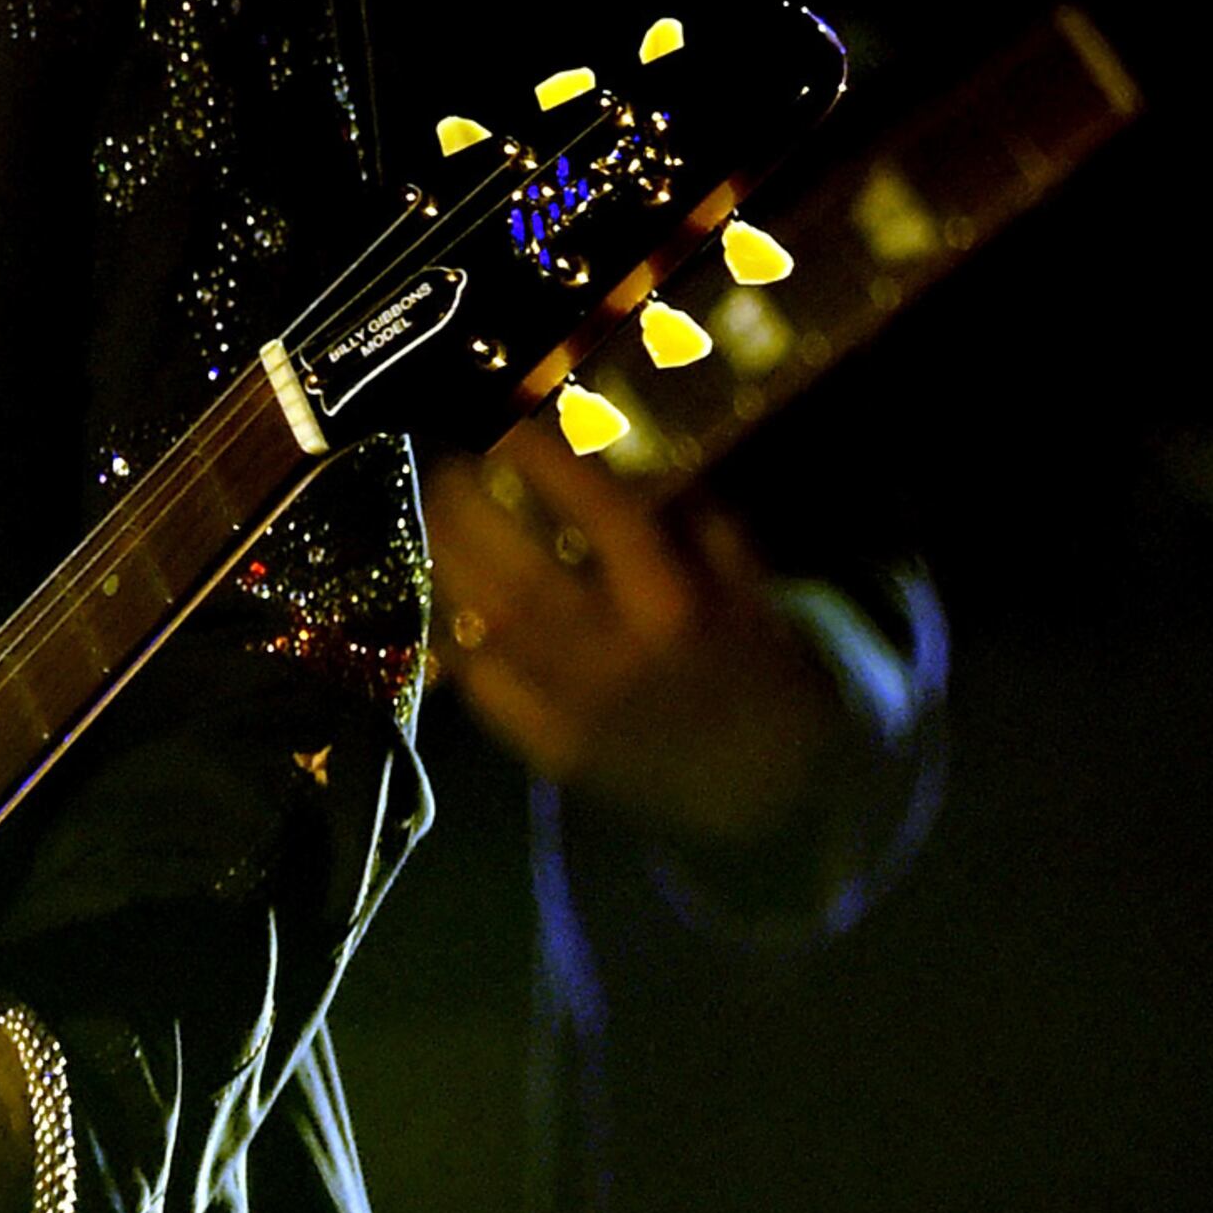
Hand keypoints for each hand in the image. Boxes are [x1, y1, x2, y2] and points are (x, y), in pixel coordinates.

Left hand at [427, 426, 847, 844]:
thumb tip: (625, 457)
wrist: (779, 789)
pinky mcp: (551, 751)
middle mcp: (615, 657)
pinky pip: (481, 686)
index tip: (508, 423)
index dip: (546, 464)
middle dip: (468, 511)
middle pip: (515, 571)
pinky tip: (443, 593)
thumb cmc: (769, 673)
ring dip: (445, 563)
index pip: (599, 516)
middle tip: (448, 466)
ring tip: (434, 517)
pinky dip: (452, 634)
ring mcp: (576, 710)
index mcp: (677, 607)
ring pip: (484, 626)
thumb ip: (694, 522)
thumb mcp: (752, 586)